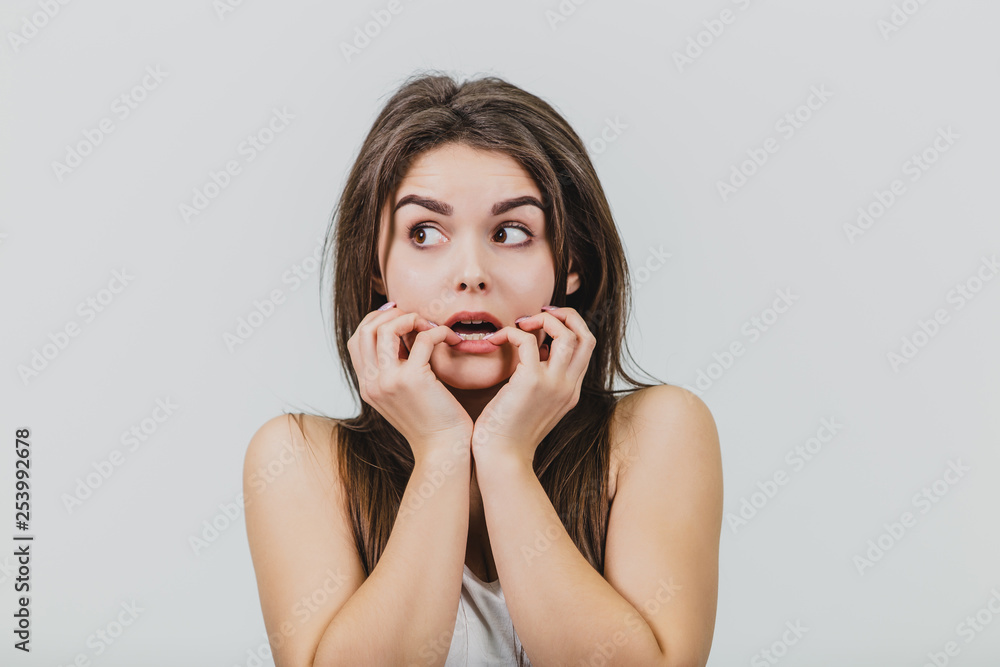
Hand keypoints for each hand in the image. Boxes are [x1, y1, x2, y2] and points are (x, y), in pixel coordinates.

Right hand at [346, 303, 472, 461]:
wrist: (442, 449)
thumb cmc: (431, 421)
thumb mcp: (402, 396)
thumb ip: (394, 370)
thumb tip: (401, 338)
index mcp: (367, 386)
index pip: (356, 340)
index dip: (375, 321)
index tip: (398, 314)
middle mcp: (372, 383)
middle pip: (366, 330)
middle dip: (391, 315)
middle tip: (414, 316)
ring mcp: (389, 381)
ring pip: (385, 329)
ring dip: (410, 319)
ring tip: (428, 325)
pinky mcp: (412, 379)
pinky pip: (422, 339)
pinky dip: (438, 331)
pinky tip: (450, 338)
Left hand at [470, 306, 596, 464]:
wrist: (502, 459)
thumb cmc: (509, 433)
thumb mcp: (534, 404)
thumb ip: (542, 379)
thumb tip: (538, 352)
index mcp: (570, 391)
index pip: (586, 348)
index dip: (570, 327)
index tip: (546, 322)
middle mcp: (568, 386)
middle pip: (586, 336)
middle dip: (566, 315)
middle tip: (539, 313)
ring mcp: (554, 384)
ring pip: (567, 334)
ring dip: (544, 320)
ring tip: (522, 323)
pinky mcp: (532, 383)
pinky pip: (529, 342)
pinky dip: (513, 333)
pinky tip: (497, 339)